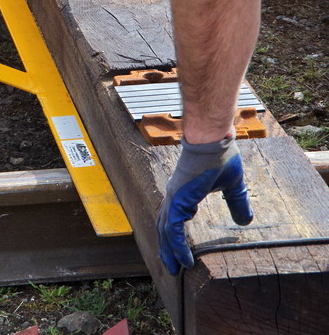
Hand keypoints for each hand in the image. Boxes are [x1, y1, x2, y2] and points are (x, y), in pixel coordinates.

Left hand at [157, 136, 253, 274]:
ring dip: (169, 251)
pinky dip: (176, 245)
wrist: (212, 140)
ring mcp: (174, 197)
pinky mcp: (177, 199)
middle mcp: (174, 197)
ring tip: (175, 269)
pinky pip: (173, 227)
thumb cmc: (219, 156)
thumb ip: (237, 202)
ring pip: (166, 231)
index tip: (181, 253)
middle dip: (167, 249)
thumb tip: (245, 221)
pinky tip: (183, 259)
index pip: (173, 220)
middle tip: (172, 267)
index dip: (175, 237)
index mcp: (183, 194)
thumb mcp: (232, 184)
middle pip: (165, 228)